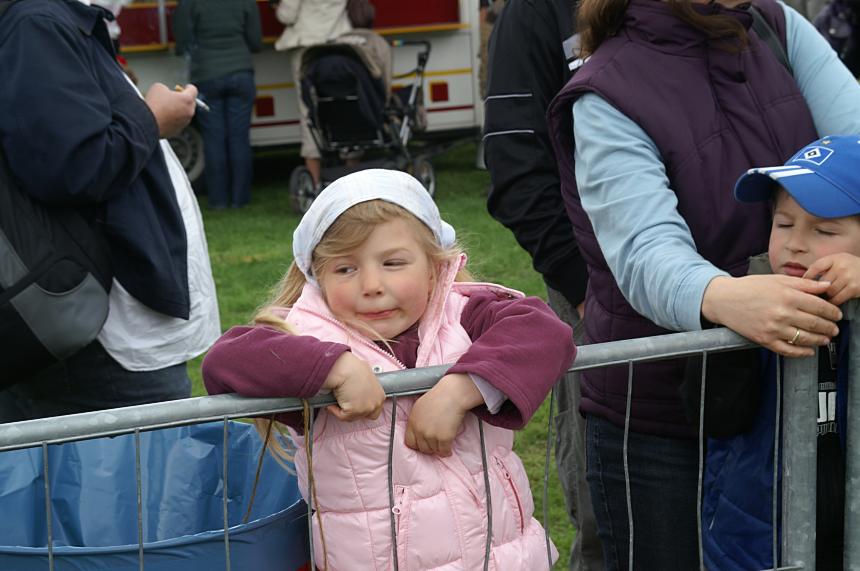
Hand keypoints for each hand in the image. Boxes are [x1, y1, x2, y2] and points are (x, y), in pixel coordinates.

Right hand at [144, 82, 196, 138]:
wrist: (147, 122)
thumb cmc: (154, 104)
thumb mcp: (159, 87)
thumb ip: (167, 89)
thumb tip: (167, 93)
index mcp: (187, 99)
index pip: (193, 90)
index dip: (189, 87)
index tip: (186, 87)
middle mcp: (189, 112)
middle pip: (190, 103)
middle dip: (183, 99)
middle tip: (174, 97)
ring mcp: (184, 122)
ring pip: (185, 114)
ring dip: (178, 110)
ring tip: (166, 107)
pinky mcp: (178, 130)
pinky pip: (178, 122)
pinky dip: (173, 119)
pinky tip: (164, 117)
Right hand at [322, 352, 384, 420]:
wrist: (344, 368)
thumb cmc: (352, 367)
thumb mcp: (366, 376)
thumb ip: (366, 387)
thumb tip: (358, 390)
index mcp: (380, 395)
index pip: (374, 410)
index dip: (362, 407)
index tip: (353, 403)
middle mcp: (376, 403)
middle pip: (364, 415)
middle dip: (354, 411)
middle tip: (344, 403)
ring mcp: (366, 408)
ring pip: (352, 417)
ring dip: (343, 409)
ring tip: (337, 399)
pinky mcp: (354, 411)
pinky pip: (342, 416)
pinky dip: (335, 410)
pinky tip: (332, 402)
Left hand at [405, 374, 483, 455]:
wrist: (453, 394)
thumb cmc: (439, 396)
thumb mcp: (420, 406)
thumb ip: (417, 420)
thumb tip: (419, 431)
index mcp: (412, 421)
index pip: (409, 442)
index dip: (417, 444)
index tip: (423, 444)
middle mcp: (420, 430)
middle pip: (422, 448)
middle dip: (429, 447)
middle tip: (435, 444)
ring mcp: (431, 435)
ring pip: (434, 450)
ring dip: (438, 448)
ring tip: (443, 444)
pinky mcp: (443, 438)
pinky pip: (444, 451)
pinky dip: (447, 451)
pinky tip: (449, 449)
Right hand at [702, 274, 840, 356]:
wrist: (723, 300)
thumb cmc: (749, 288)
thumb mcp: (777, 280)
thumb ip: (804, 284)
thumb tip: (826, 286)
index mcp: (787, 296)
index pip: (819, 306)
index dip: (832, 312)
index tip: (837, 314)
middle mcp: (782, 313)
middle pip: (815, 324)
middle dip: (830, 327)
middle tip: (834, 328)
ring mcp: (773, 328)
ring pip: (805, 339)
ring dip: (820, 340)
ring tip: (826, 339)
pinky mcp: (764, 340)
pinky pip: (788, 350)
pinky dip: (802, 353)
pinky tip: (809, 351)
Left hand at [803, 253, 859, 306]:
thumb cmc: (851, 267)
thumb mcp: (838, 261)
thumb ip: (824, 267)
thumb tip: (804, 279)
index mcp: (835, 258)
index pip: (816, 266)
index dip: (807, 276)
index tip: (801, 284)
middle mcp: (841, 267)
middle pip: (821, 282)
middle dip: (816, 290)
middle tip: (811, 296)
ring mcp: (848, 277)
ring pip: (828, 292)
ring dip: (825, 297)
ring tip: (822, 299)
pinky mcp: (854, 288)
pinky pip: (837, 299)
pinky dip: (832, 302)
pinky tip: (831, 302)